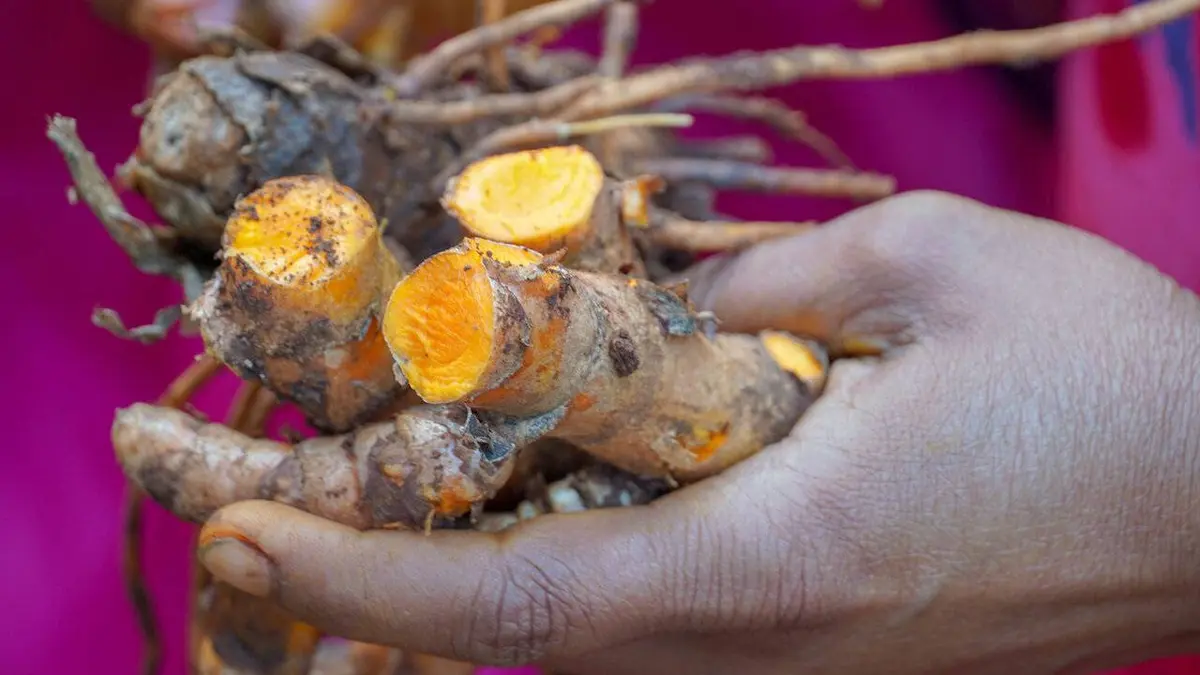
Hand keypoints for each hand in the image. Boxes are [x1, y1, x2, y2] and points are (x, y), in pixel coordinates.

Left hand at [195, 191, 1199, 673]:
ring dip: (444, 574)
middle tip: (241, 503)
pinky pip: (647, 623)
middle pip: (508, 638)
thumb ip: (758, 281)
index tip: (234, 538)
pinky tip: (523, 497)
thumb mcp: (923, 267)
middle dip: (356, 582)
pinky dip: (551, 569)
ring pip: (570, 640)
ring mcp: (790, 671)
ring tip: (347, 496)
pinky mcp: (820, 658)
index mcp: (770, 564)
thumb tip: (660, 295)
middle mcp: (760, 651)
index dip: (354, 580)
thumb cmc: (1102, 382)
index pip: (511, 600)